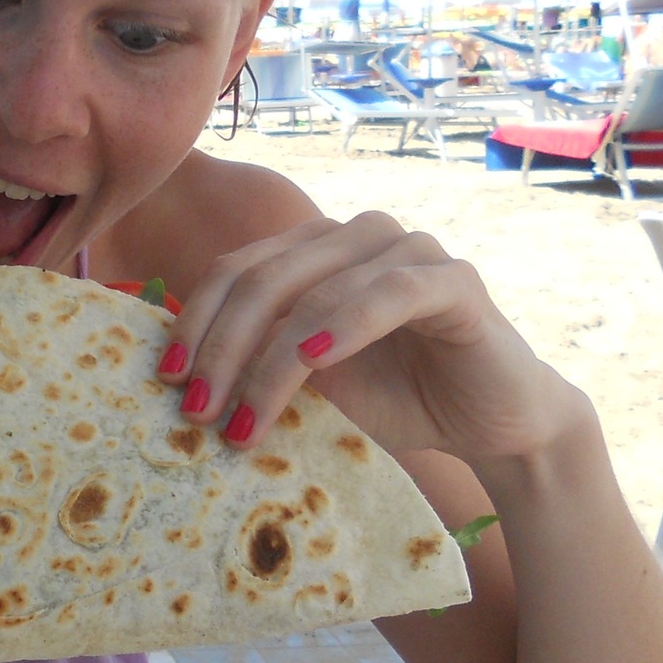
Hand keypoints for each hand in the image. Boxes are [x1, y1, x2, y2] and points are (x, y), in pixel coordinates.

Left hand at [160, 212, 585, 464]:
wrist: (494, 425)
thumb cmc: (398, 401)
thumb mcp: (312, 384)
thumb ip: (259, 361)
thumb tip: (180, 377)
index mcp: (315, 250)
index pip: (235, 271)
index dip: (195, 323)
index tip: (168, 381)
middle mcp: (355, 237)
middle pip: (263, 279)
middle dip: (220, 348)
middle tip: (196, 410)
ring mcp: (408, 250)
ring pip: (315, 294)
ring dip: (269, 361)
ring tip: (242, 420)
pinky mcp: (454, 280)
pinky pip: (387, 294)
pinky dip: (343, 325)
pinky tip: (312, 361)